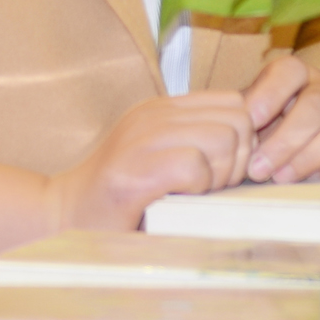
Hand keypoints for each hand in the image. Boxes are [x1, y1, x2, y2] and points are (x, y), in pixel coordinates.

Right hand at [48, 91, 257, 231]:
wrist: (62, 217)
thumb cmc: (122, 199)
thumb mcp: (162, 156)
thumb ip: (200, 143)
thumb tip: (257, 146)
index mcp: (164, 108)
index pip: (235, 102)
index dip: (244, 141)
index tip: (224, 171)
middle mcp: (154, 114)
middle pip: (239, 119)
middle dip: (238, 160)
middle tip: (210, 187)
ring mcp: (142, 137)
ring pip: (224, 139)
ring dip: (220, 175)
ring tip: (193, 194)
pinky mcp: (135, 169)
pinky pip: (195, 167)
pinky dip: (197, 189)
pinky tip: (178, 200)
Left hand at [243, 50, 319, 183]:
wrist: (316, 137)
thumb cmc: (276, 124)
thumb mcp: (256, 115)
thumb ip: (244, 120)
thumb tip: (227, 134)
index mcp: (296, 75)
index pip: (289, 71)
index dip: (269, 93)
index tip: (250, 120)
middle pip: (316, 104)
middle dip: (285, 140)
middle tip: (258, 168)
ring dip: (308, 157)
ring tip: (281, 178)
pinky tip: (312, 180)